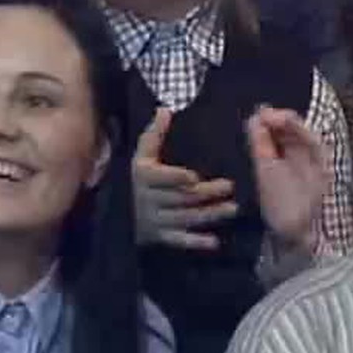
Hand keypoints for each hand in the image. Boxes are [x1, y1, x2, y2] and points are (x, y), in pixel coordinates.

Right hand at [132, 108, 238, 250]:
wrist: (120, 214)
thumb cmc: (140, 178)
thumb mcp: (142, 155)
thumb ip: (154, 135)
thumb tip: (164, 109)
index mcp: (145, 176)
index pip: (160, 177)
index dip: (176, 178)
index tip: (194, 177)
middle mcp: (149, 199)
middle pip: (179, 197)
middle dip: (205, 193)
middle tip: (229, 186)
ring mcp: (155, 220)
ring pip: (184, 218)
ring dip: (209, 214)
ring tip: (232, 209)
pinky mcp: (162, 237)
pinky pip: (179, 240)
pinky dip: (195, 242)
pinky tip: (214, 242)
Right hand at [247, 105, 328, 252]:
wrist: (295, 242)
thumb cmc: (287, 208)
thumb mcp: (270, 175)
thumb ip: (261, 146)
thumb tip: (254, 120)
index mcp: (318, 157)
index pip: (302, 128)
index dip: (282, 118)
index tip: (262, 114)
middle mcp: (313, 159)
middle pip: (294, 133)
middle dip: (273, 123)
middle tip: (252, 118)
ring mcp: (303, 169)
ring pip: (286, 143)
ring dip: (269, 134)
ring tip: (250, 127)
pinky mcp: (291, 178)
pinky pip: (280, 155)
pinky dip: (268, 147)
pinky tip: (255, 142)